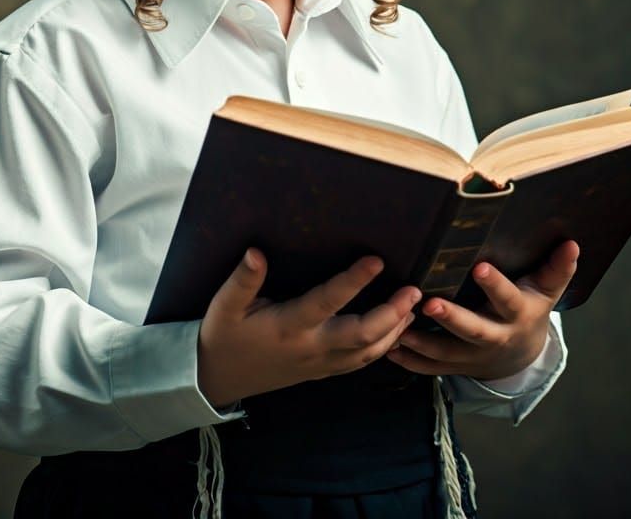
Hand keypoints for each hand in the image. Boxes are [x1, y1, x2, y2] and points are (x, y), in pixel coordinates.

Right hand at [197, 248, 421, 408]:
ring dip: (395, 331)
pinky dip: (383, 348)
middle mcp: (311, 347)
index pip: (328, 301)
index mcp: (289, 327)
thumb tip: (256, 252)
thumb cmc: (223, 336)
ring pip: (367, 353)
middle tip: (414, 290)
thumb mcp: (225, 306)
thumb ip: (243, 280)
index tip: (376, 259)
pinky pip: (359, 363)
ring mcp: (319, 363)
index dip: (353, 280)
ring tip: (413, 307)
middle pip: (362, 335)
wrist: (217, 378)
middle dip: (392, 313)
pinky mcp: (322, 371)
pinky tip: (396, 332)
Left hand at [387, 240, 578, 380]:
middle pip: (474, 331)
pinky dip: (410, 361)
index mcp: (517, 315)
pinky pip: (431, 368)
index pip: (507, 299)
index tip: (479, 267)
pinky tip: (389, 349)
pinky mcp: (456, 366)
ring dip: (422, 342)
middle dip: (452, 318)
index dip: (495, 285)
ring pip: (447, 353)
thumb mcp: (546, 290)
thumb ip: (557, 269)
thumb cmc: (530, 308)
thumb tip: (572, 244)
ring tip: (398, 328)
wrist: (522, 354)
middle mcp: (495, 338)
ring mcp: (474, 356)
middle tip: (429, 304)